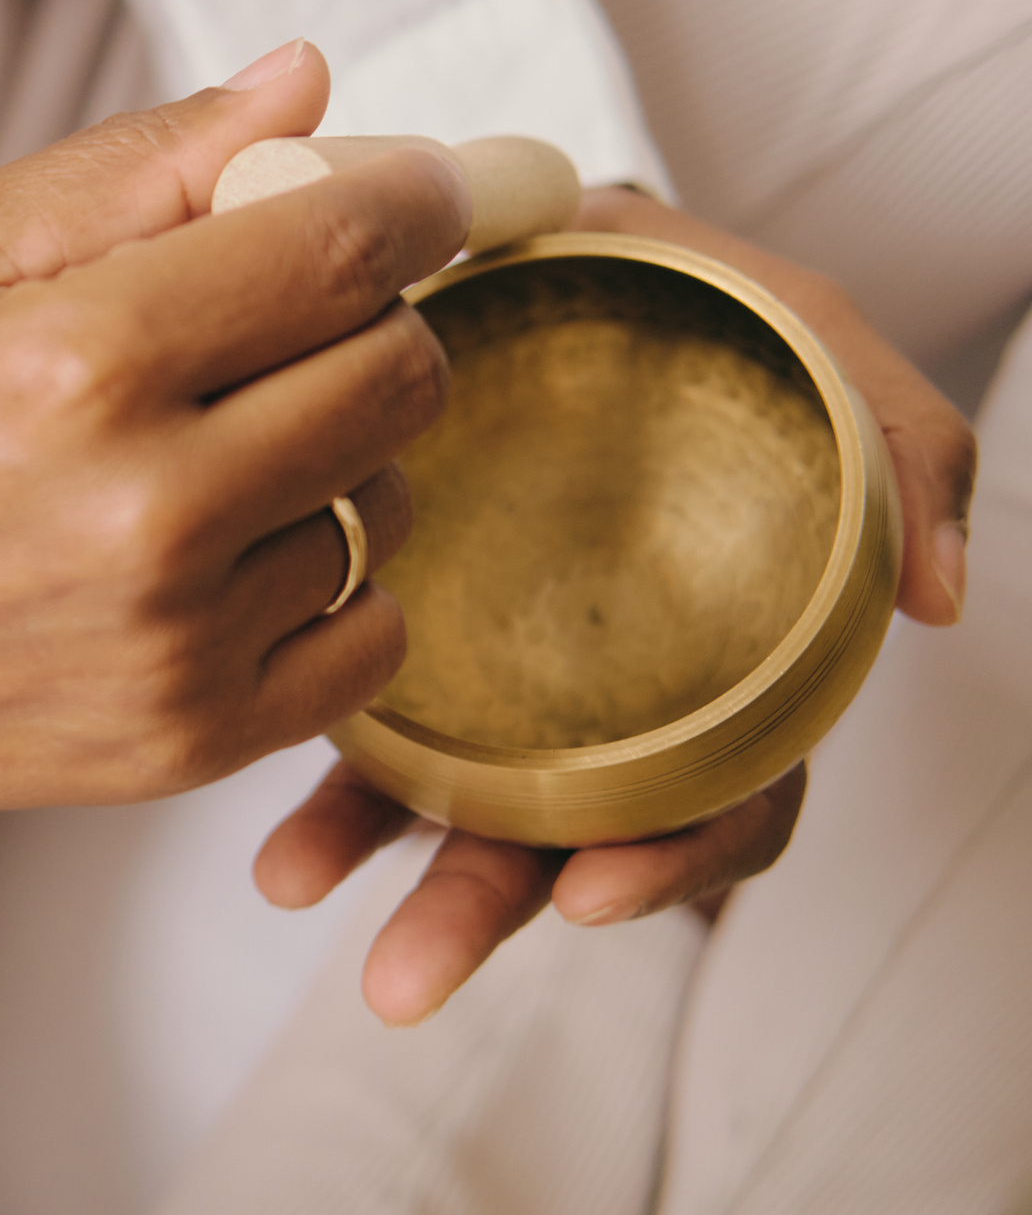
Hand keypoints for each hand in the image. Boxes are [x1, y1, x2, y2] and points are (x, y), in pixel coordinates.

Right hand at [0, 40, 474, 931]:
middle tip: (287, 320)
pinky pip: (373, 636)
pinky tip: (231, 556)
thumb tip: (304, 85)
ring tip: (206, 455)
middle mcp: (148, 506)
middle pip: (402, 369)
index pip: (349, 240)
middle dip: (371, 318)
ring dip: (331, 459)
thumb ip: (131, 166)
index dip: (417, 192)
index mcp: (79, 358)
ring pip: (388, 502)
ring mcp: (179, 641)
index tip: (417, 188)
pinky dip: (334, 584)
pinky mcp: (191, 743)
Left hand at [257, 187, 978, 1024]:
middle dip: (488, 903)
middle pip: (574, 823)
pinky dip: (329, 785)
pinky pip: (364, 720)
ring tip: (294, 885)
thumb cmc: (693, 299)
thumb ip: (903, 448)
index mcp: (733, 644)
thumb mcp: (818, 344)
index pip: (734, 787)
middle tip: (400, 981)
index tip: (596, 895)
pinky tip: (272, 837)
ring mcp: (508, 661)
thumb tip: (942, 597)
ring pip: (458, 791)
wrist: (539, 232)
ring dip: (381, 857)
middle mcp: (621, 676)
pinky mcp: (409, 628)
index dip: (682, 854)